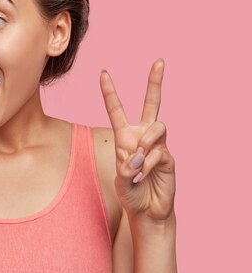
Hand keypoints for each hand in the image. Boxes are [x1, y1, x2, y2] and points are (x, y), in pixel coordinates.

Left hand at [99, 59, 175, 222]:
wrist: (147, 210)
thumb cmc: (131, 193)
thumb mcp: (120, 180)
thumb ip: (125, 167)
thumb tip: (138, 155)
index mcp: (124, 136)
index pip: (117, 110)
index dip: (110, 92)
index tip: (103, 73)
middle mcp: (142, 135)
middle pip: (151, 104)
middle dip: (155, 82)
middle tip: (159, 61)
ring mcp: (158, 144)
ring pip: (157, 127)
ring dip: (145, 144)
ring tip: (137, 163)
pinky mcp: (169, 156)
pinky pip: (159, 152)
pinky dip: (148, 164)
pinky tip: (144, 175)